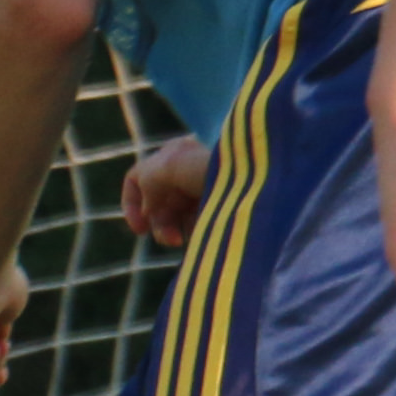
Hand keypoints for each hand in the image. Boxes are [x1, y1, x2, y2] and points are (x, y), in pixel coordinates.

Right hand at [117, 135, 214, 249]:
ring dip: (176, 231)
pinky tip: (207, 235)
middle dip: (160, 224)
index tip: (140, 230)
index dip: (131, 204)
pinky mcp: (221, 205)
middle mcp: (186, 170)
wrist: (263, 182)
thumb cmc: (216, 168)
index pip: (137, 179)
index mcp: (174, 154)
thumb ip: (148, 181)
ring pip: (177, 216)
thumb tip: (148, 208)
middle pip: (157, 203)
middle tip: (172, 240)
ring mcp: (204, 188)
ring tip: (190, 240)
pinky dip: (196, 231)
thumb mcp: (171, 166)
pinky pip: (198, 222)